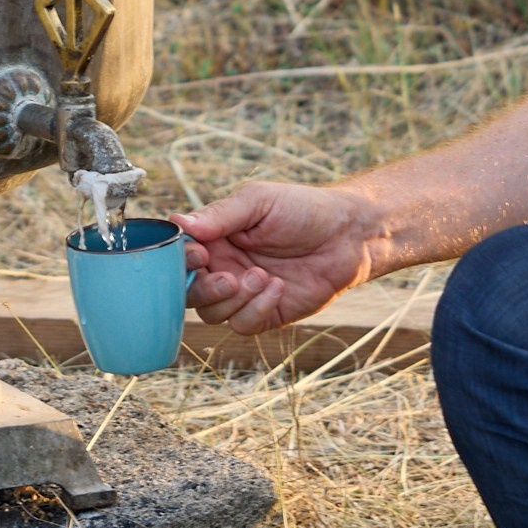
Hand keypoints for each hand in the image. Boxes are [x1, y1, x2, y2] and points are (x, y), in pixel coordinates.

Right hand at [178, 178, 385, 332]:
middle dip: (203, 289)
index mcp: (215, 238)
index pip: (179, 257)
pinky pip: (243, 325)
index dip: (180, 262)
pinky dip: (257, 309)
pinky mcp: (266, 314)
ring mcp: (243, 294)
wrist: (349, 234)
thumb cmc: (304, 209)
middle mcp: (223, 267)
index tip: (200, 254)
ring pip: (212, 314)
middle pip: (188, 293)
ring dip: (234, 299)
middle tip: (229, 277)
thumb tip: (179, 223)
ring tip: (263, 275)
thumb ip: (220, 214)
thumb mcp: (259, 202)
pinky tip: (278, 287)